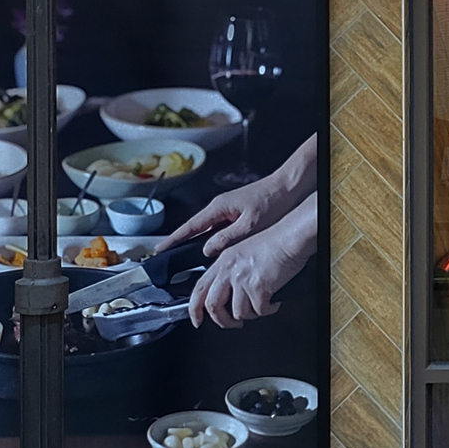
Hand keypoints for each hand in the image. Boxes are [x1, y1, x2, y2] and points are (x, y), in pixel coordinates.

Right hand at [162, 176, 292, 257]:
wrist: (289, 187)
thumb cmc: (273, 200)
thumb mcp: (250, 223)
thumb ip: (227, 237)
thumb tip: (208, 250)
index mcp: (219, 207)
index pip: (190, 226)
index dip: (173, 239)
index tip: (159, 249)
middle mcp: (220, 207)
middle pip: (195, 229)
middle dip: (181, 243)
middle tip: (168, 259)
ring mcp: (228, 210)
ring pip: (208, 231)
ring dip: (198, 243)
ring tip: (187, 259)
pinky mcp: (236, 214)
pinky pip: (219, 229)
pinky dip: (214, 240)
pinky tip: (215, 252)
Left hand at [187, 200, 316, 328]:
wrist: (291, 238)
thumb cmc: (275, 242)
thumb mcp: (243, 251)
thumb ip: (231, 270)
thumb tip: (229, 293)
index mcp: (223, 262)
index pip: (199, 289)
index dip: (195, 309)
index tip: (198, 320)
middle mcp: (229, 271)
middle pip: (213, 306)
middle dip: (222, 321)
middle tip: (232, 324)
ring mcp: (242, 280)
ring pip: (239, 313)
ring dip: (251, 315)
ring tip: (261, 307)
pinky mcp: (258, 288)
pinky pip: (260, 310)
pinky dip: (268, 309)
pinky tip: (273, 302)